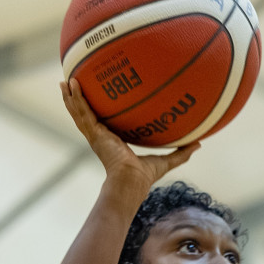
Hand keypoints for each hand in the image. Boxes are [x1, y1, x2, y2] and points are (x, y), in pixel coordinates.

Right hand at [62, 79, 197, 190]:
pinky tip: (70, 85)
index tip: (96, 99)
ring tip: (64, 81)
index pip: (103, 122)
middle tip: (73, 84)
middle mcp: (101, 136)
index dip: (98, 111)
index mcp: (113, 141)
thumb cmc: (145, 176)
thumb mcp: (166, 160)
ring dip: (71, 96)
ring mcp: (95, 135)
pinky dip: (75, 99)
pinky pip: (82, 112)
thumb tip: (199, 144)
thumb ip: (181, 152)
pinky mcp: (93, 134)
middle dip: (79, 100)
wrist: (131, 181)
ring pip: (79, 112)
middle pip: (87, 114)